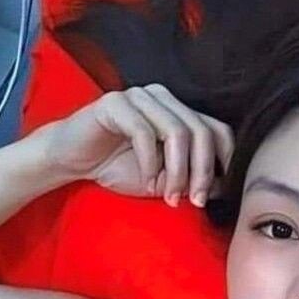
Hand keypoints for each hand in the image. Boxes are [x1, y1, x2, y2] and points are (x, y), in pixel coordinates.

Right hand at [40, 86, 234, 205]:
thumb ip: (191, 180)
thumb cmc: (118, 168)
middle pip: (201, 131)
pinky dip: (150, 162)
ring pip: (177, 131)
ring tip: (170, 197)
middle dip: (202, 172)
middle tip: (195, 201)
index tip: (218, 193)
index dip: (225, 161)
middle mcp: (164, 99)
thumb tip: (223, 188)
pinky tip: (146, 181)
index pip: (217, 130)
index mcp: (180, 113)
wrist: (73, 162)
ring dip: (178, 171)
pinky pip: (143, 132)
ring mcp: (140, 97)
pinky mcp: (115, 104)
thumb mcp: (164, 181)